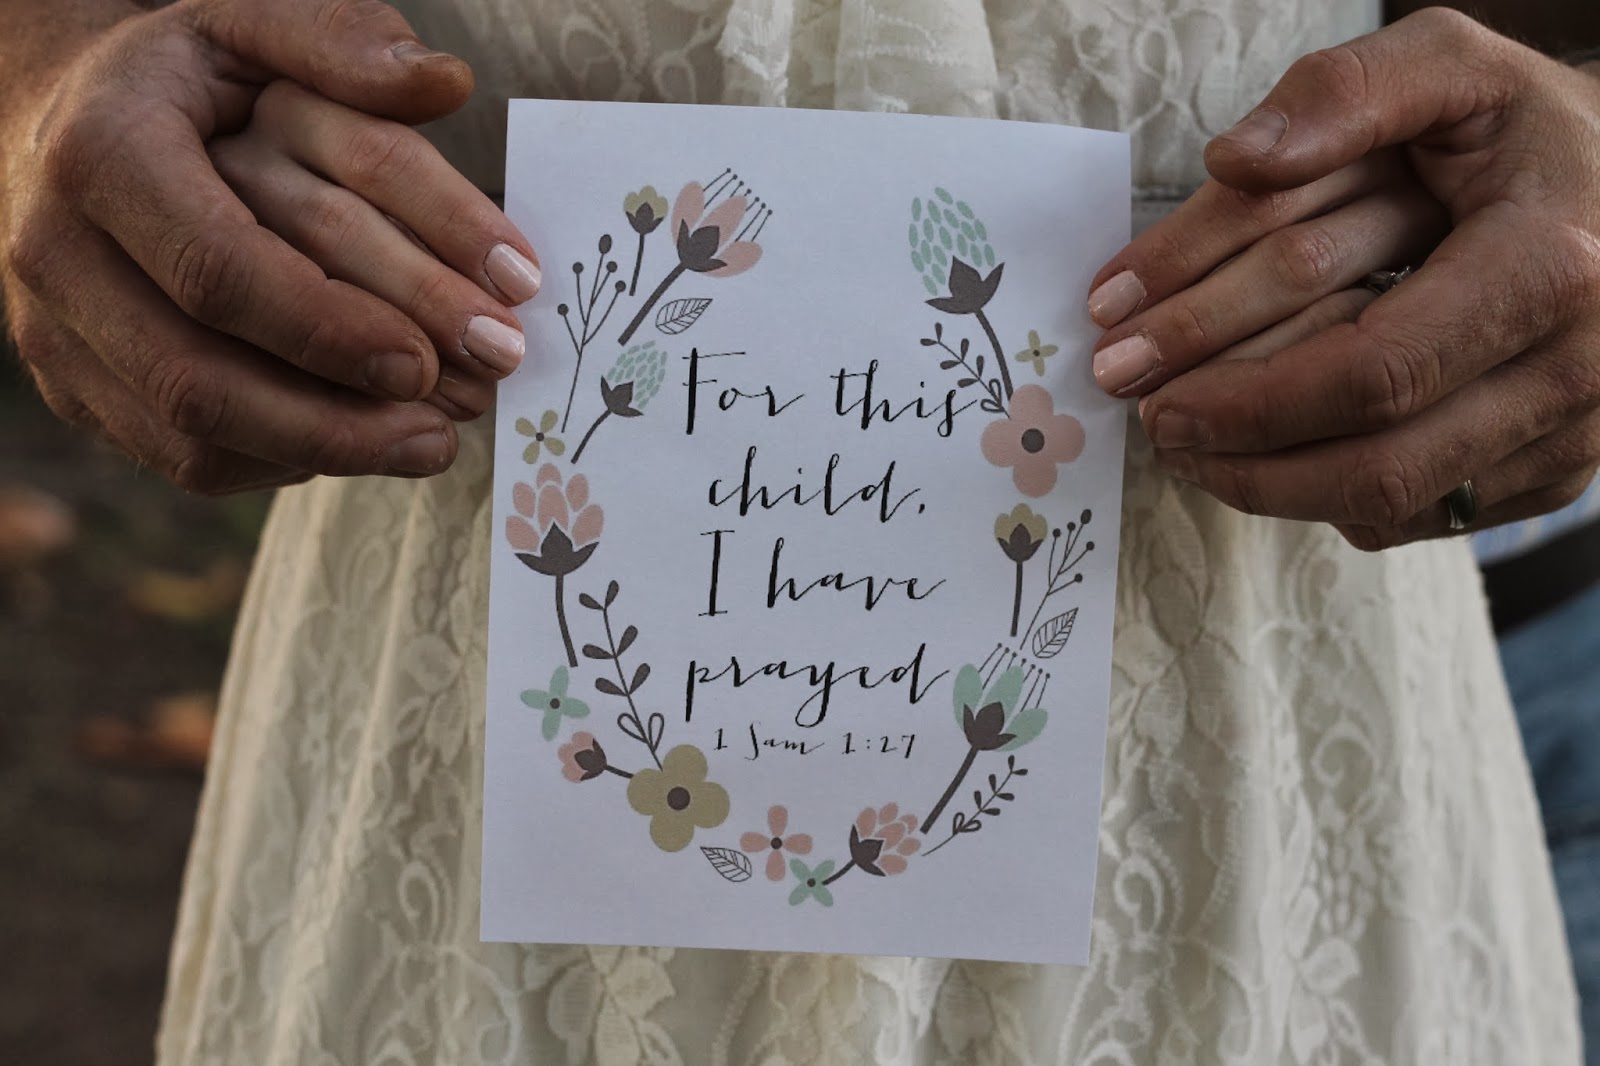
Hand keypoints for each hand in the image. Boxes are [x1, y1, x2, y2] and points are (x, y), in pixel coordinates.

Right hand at [0, 0, 540, 492]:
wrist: (67, 118)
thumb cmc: (185, 77)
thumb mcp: (250, 24)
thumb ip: (343, 41)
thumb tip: (446, 83)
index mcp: (103, 155)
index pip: (219, 270)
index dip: (327, 328)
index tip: (427, 359)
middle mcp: (57, 254)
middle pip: (199, 381)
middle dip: (337, 418)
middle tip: (447, 427)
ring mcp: (58, 333)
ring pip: (191, 437)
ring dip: (324, 454)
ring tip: (430, 444)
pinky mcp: (79, 389)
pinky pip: (185, 459)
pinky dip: (285, 461)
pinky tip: (362, 440)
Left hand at [1087, 8, 1599, 548]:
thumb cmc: (1521, 128)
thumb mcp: (1450, 65)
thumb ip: (1344, 92)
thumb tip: (1236, 158)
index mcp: (1546, 267)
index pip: (1374, 373)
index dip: (1251, 402)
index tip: (1156, 399)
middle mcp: (1574, 368)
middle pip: (1375, 465)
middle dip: (1242, 461)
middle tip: (1158, 431)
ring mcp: (1572, 432)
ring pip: (1391, 506)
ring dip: (1270, 490)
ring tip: (1192, 450)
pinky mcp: (1553, 473)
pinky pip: (1419, 516)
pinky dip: (1328, 497)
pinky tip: (1272, 454)